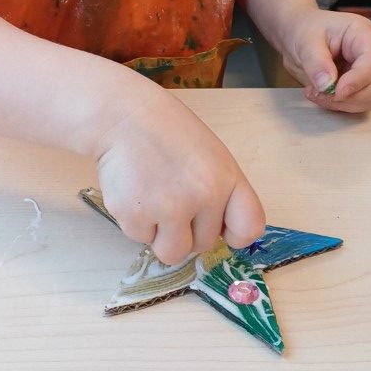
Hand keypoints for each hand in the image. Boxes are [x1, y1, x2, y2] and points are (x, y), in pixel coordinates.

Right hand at [92, 80, 265, 264]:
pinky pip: (140, 238)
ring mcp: (167, 208)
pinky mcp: (134, 216)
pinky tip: (133, 190)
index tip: (220, 229)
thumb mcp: (211, 156)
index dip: (234, 235)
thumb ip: (221, 194)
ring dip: (161, 234)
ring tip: (152, 199)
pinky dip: (136, 221)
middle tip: (170, 196)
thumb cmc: (169, 135)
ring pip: (172, 253)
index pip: (248, 229)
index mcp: (226, 179)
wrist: (122, 116)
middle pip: (202, 245)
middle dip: (186, 229)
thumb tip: (218, 235)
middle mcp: (202, 196)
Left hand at [280, 8, 370, 113]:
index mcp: (363, 33)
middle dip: (352, 95)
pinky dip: (342, 106)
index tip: (337, 91)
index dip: (358, 79)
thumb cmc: (306, 31)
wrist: (299, 37)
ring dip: (345, 103)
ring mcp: (370, 70)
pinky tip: (322, 96)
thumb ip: (316, 62)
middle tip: (322, 93)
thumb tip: (327, 85)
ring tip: (317, 93)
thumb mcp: (305, 41)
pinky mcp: (362, 85)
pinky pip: (361, 103)